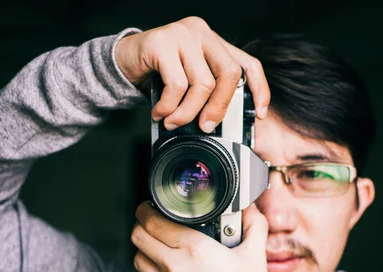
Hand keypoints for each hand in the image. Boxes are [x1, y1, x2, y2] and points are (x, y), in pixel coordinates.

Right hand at [115, 16, 270, 132]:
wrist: (122, 61)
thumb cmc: (159, 73)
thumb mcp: (190, 79)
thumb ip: (208, 91)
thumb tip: (221, 121)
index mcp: (215, 43)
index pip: (248, 63)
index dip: (259, 89)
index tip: (260, 113)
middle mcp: (202, 34)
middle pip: (228, 74)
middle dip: (218, 108)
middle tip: (205, 126)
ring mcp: (182, 35)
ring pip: (201, 84)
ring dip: (187, 112)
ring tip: (173, 122)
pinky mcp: (161, 42)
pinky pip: (176, 85)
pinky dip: (169, 107)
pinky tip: (160, 113)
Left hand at [131, 202, 273, 271]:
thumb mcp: (255, 259)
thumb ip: (254, 227)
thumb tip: (252, 210)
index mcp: (195, 250)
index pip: (154, 221)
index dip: (147, 209)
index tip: (151, 206)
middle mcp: (175, 267)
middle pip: (138, 237)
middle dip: (142, 224)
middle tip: (151, 220)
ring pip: (139, 259)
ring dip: (145, 248)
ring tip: (159, 244)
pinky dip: (157, 270)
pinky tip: (175, 270)